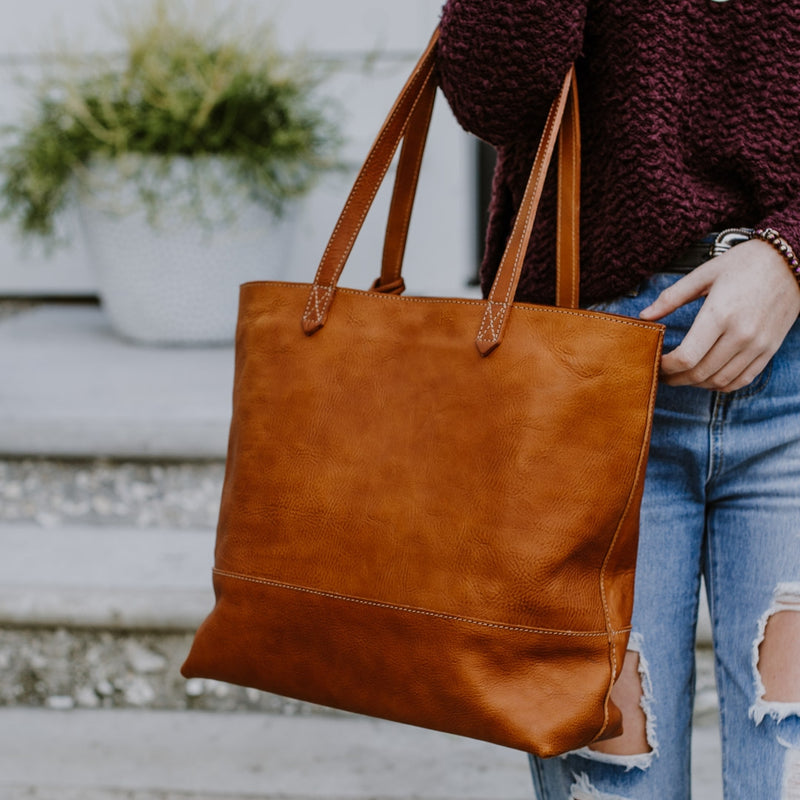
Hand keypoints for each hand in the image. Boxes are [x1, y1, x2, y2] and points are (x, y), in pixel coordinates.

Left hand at [638, 239, 799, 391]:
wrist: (791, 260)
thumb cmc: (745, 263)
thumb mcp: (703, 274)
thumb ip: (671, 297)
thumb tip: (645, 316)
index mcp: (720, 314)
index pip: (686, 357)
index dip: (665, 366)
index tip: (656, 362)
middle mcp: (740, 334)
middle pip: (700, 373)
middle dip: (675, 378)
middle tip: (663, 374)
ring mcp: (758, 345)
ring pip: (720, 381)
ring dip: (696, 384)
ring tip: (682, 376)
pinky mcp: (769, 349)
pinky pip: (742, 379)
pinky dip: (721, 385)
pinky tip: (708, 377)